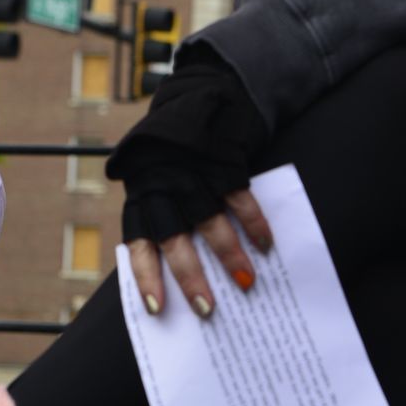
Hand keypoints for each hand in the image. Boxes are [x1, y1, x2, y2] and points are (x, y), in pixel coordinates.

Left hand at [105, 55, 274, 319]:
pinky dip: (254, 224)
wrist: (196, 96)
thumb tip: (172, 274)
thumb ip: (159, 218)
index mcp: (144, 198)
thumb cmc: (172, 154)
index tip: (158, 309)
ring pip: (210, 224)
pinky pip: (240, 198)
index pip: (139, 244)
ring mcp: (194, 175)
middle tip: (207, 309)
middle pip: (175, 241)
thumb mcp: (153, 181)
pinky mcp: (223, 162)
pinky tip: (266, 245)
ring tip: (246, 285)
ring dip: (230, 258)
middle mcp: (165, 190)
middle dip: (190, 278)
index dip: (147, 278)